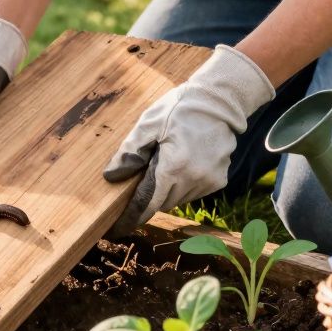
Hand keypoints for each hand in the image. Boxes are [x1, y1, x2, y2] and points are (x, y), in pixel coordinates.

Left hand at [102, 45, 274, 235]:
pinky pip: (194, 191)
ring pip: (178, 199)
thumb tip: (111, 176)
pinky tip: (185, 161)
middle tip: (147, 170)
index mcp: (173, 167)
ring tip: (169, 160)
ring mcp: (209, 181)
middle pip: (162, 202)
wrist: (220, 101)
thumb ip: (130, 152)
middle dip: (150, 193)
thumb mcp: (148, 125)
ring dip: (168, 188)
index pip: (147, 203)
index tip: (116, 229)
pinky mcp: (219, 180)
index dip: (130, 217)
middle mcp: (193, 179)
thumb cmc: (180, 109)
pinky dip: (185, 183)